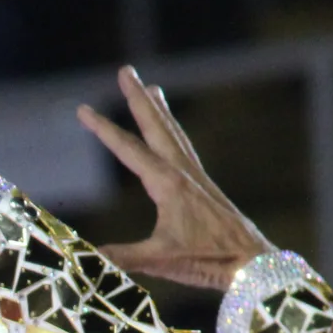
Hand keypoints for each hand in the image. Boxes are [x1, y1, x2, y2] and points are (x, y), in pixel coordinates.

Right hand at [77, 66, 275, 289]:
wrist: (250, 262)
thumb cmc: (208, 260)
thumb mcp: (161, 260)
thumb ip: (123, 256)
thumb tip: (85, 257)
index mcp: (168, 184)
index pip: (128, 150)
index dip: (102, 129)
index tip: (82, 109)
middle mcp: (182, 173)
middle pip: (155, 126)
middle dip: (137, 97)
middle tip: (125, 70)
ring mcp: (195, 178)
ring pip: (173, 133)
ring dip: (159, 109)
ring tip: (152, 88)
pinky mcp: (203, 187)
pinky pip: (184, 148)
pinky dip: (173, 132)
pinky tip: (171, 134)